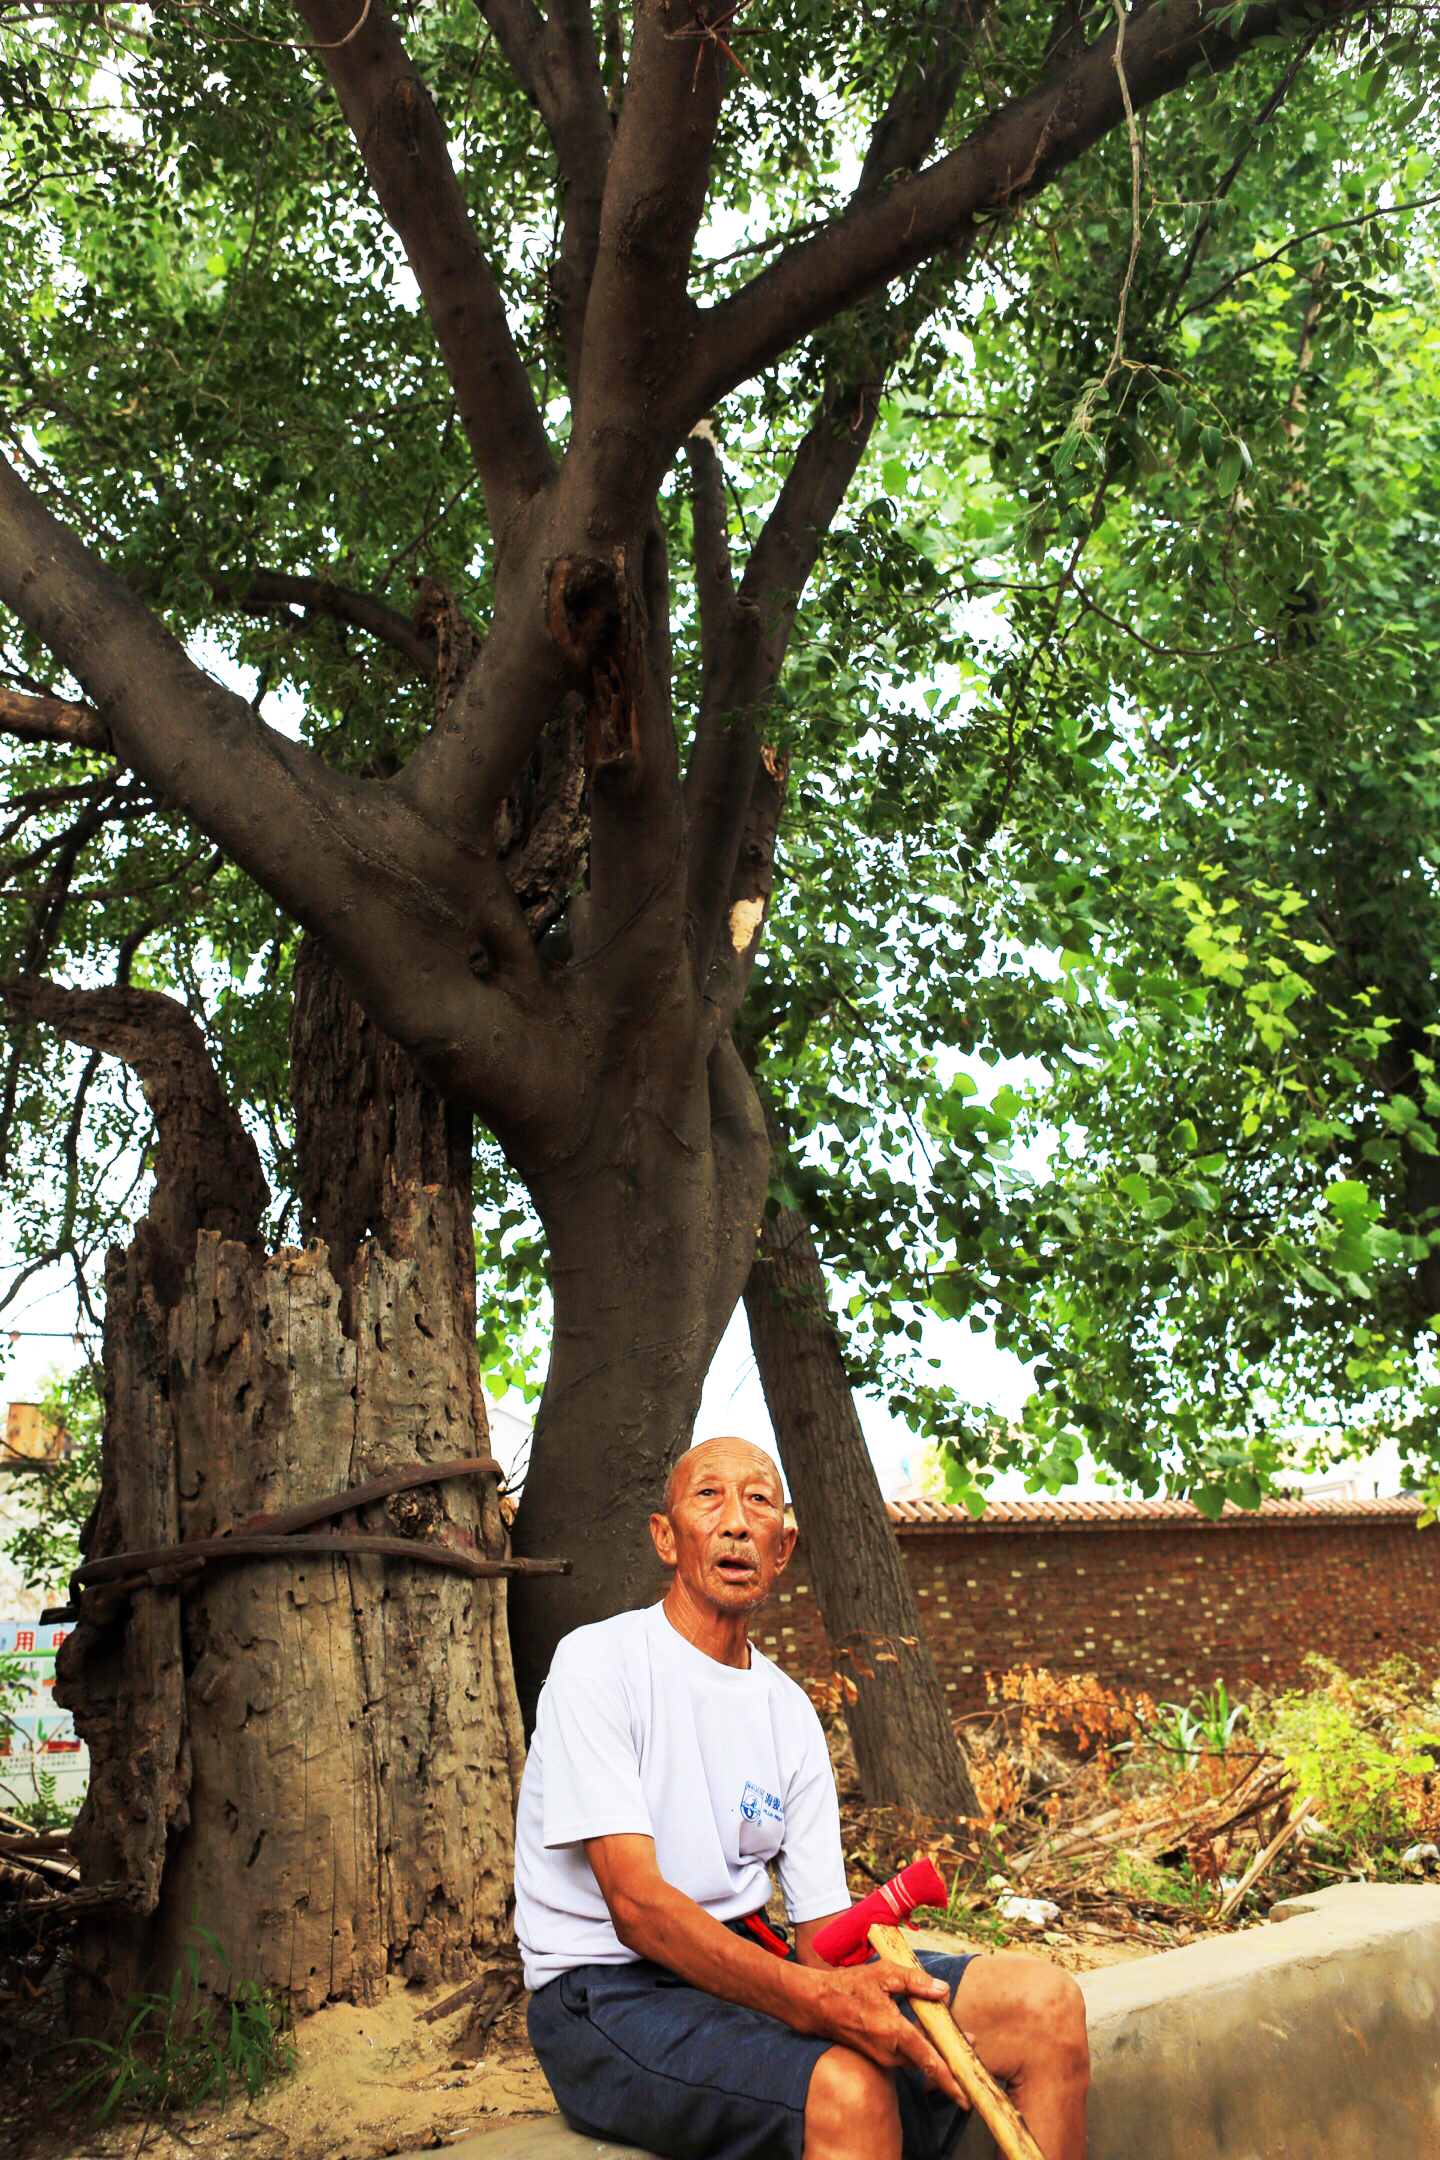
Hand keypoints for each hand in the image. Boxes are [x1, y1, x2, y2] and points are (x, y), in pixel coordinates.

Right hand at [792, 1960, 967, 2106]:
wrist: (818, 2005)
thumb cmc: (849, 1986)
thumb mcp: (884, 1974)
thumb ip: (915, 1981)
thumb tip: (943, 1990)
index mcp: (892, 2031)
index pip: (928, 2059)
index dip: (949, 2077)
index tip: (964, 2094)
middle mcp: (889, 2051)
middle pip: (928, 2060)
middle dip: (951, 2055)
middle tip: (974, 2041)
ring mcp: (883, 2056)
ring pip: (917, 2058)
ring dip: (936, 2049)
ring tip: (954, 2034)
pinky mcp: (878, 2055)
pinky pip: (906, 2055)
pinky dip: (920, 2047)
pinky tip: (927, 2031)